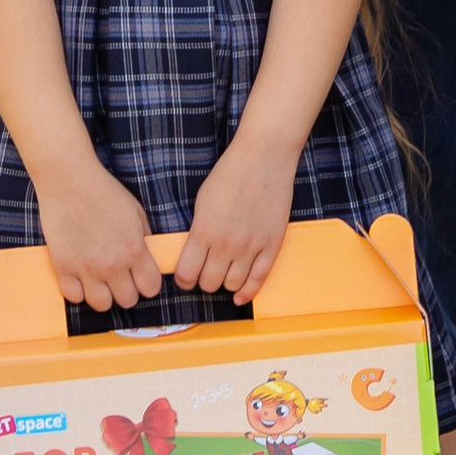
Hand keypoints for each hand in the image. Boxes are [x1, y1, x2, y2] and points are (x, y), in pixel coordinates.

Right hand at [35, 163, 162, 315]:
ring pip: (101, 305)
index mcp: (134, 250)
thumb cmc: (104, 191)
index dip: (147, 283)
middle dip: (126, 290)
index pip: (151, 288)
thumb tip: (147, 260)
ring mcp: (86, 268)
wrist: (69, 180)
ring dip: (103, 294)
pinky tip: (80, 276)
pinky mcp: (63, 267)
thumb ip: (144, 239)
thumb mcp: (136, 212)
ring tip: (99, 279)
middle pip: (128, 301)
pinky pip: (74, 297)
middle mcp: (112, 264)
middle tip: (119, 276)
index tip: (140, 276)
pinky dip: (78, 290)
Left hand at [174, 132, 296, 300]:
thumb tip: (191, 256)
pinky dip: (248, 293)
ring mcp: (251, 246)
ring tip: (224, 274)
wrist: (264, 158)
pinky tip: (240, 296)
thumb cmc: (230, 174)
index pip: (187, 274)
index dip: (183, 280)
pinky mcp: (272, 245)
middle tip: (206, 273)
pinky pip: (259, 280)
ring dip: (226, 284)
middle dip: (204, 282)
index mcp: (204, 230)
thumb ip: (197, 231)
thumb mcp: (202, 202)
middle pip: (209, 284)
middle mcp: (226, 243)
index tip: (185, 277)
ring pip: (232, 285)